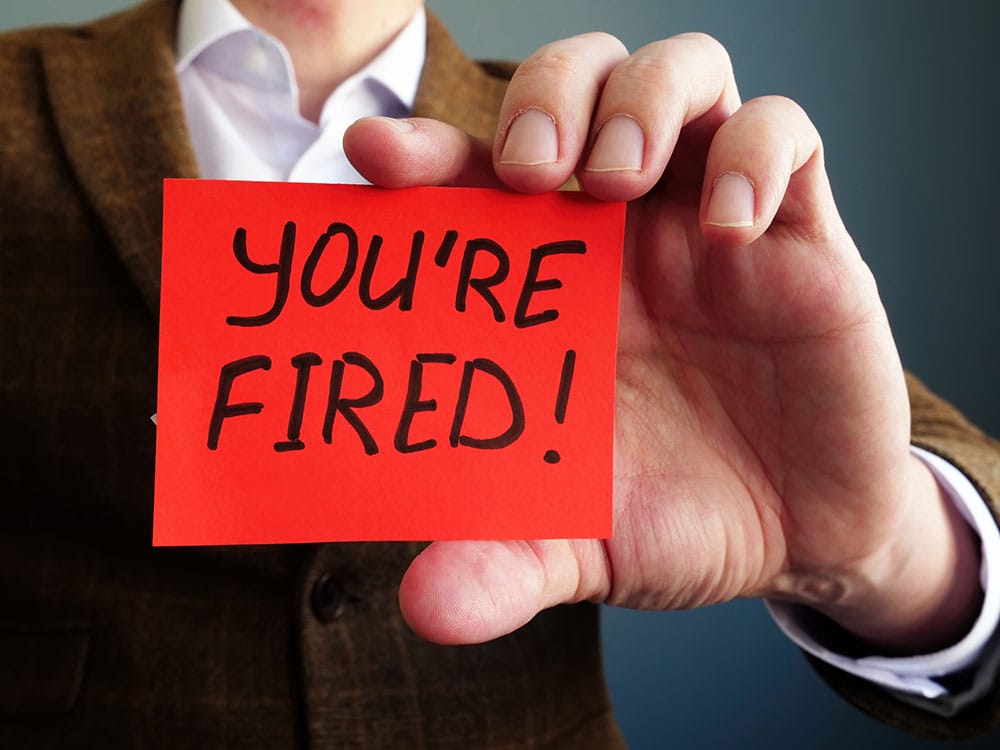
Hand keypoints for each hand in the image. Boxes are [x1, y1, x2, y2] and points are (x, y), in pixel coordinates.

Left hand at [344, 32, 980, 651]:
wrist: (799, 540)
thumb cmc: (671, 517)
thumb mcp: (579, 542)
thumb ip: (503, 565)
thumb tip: (422, 609)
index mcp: (548, 288)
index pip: (472, 181)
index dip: (419, 154)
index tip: (370, 154)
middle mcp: (623, 234)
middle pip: (575, 83)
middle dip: (545, 94)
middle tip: (525, 165)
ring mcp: (709, 223)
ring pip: (681, 76)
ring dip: (638, 97)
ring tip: (615, 176)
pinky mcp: (800, 237)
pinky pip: (785, 137)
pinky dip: (755, 153)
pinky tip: (729, 225)